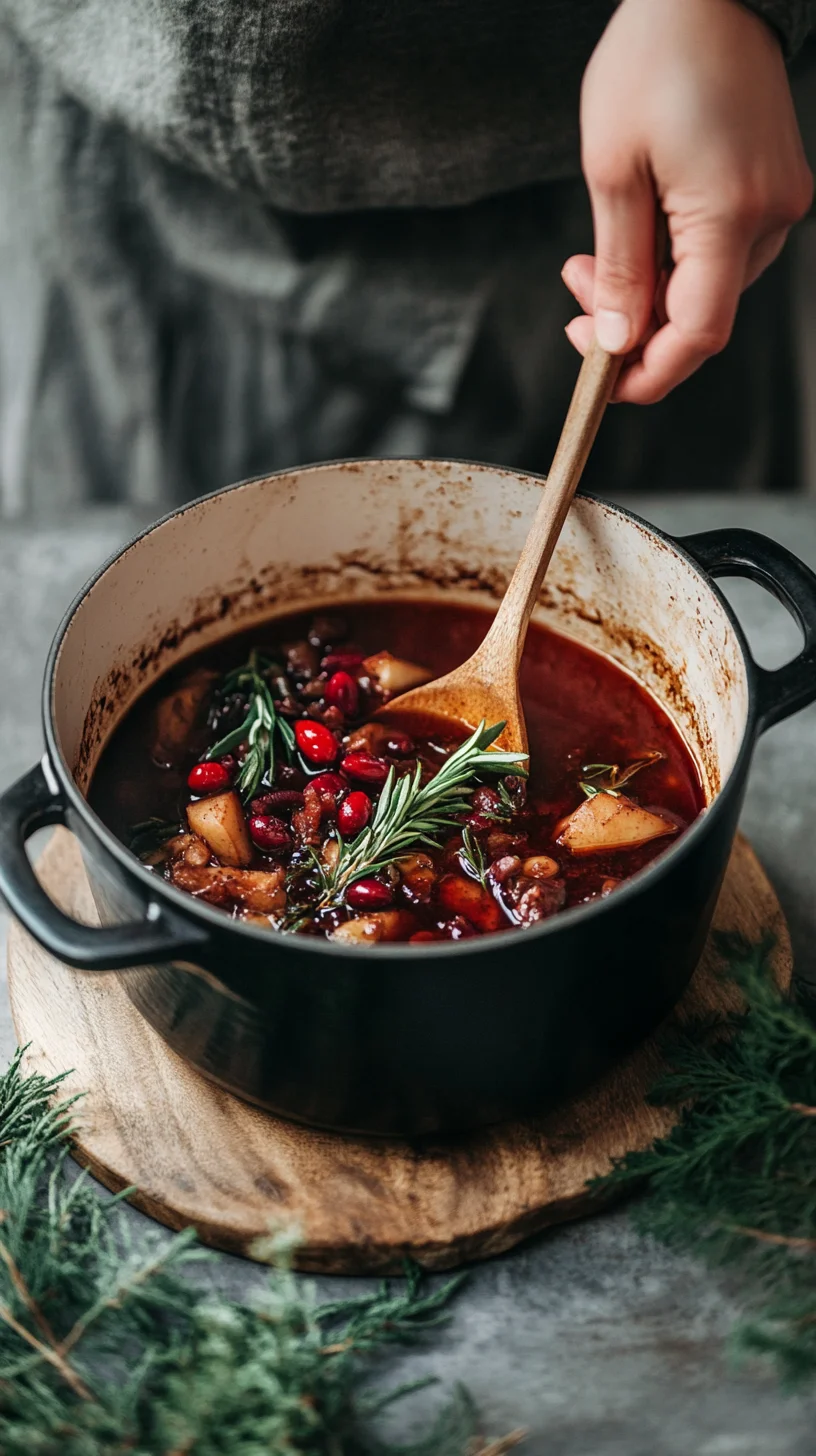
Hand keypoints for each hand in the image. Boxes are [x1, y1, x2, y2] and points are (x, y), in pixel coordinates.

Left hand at [563, 0, 812, 402]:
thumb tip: (615, 339)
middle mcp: (771, 216)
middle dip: (633, 321)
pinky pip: (724, 250)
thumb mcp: (612, 170)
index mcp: (731, 215)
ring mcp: (780, 201)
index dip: (648, 373)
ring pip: (710, 286)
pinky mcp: (776, 186)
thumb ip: (618, 268)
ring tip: (596, 254)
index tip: (602, 379)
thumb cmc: (655, 58)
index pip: (697, 336)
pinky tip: (639, 232)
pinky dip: (675, 260)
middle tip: (577, 289)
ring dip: (650, 290)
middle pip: (702, 315)